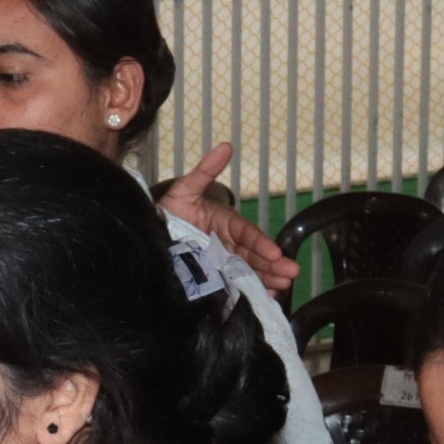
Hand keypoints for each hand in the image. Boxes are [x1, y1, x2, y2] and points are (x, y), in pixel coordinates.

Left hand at [160, 142, 295, 295]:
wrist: (152, 231)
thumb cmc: (171, 210)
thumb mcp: (186, 189)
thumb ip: (205, 171)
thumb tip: (225, 146)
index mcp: (226, 223)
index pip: (247, 233)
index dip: (261, 243)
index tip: (275, 252)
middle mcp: (229, 242)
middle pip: (254, 254)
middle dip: (273, 264)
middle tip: (291, 274)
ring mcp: (223, 260)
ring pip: (249, 269)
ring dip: (268, 278)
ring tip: (284, 287)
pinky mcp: (215, 275)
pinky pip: (235, 282)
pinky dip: (250, 289)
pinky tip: (266, 297)